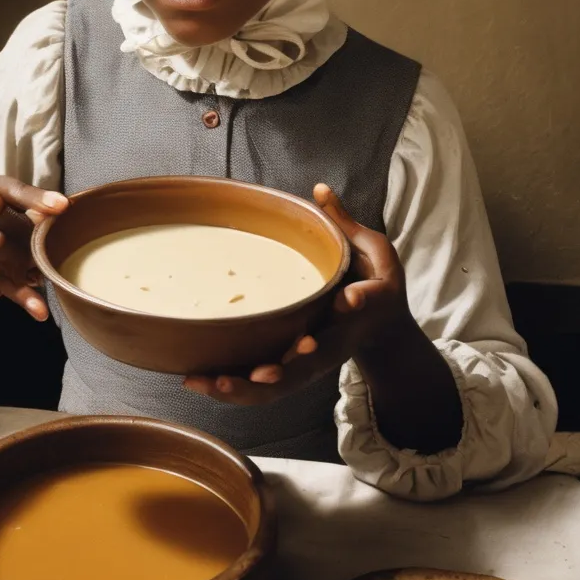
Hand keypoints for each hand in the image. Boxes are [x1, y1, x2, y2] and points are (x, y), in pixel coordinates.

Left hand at [183, 183, 414, 404]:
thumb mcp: (372, 250)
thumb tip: (319, 190)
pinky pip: (259, 387)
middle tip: (257, 373)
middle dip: (279, 373)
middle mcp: (332, 340)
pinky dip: (229, 387)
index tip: (346, 300)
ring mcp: (310, 361)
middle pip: (307, 367)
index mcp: (358, 309)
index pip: (355, 308)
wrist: (383, 326)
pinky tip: (195, 380)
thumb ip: (343, 224)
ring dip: (240, 389)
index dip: (351, 304)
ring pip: (276, 387)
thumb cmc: (375, 283)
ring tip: (203, 381)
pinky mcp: (292, 368)